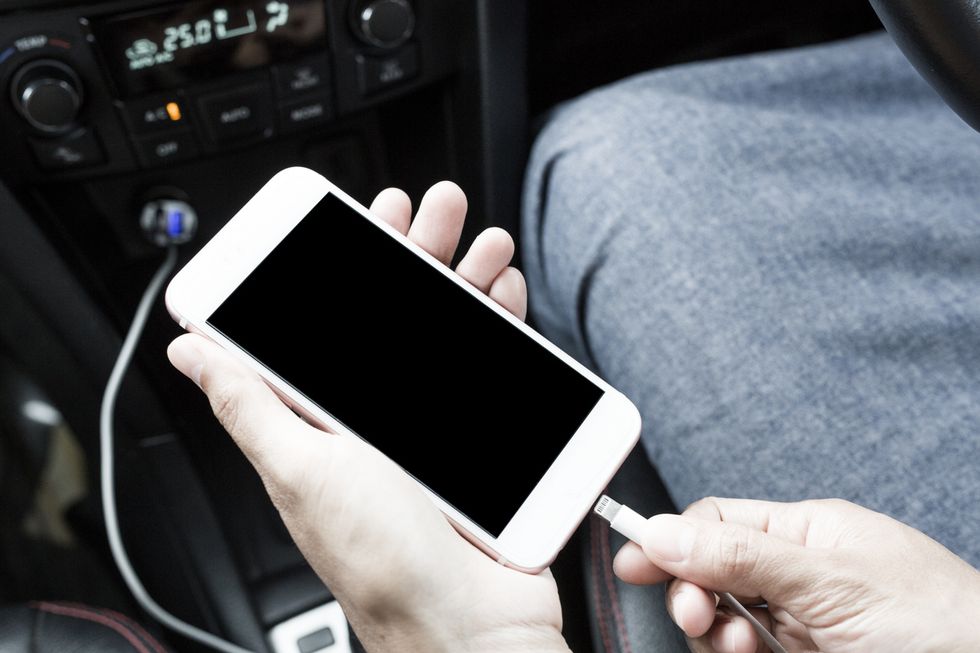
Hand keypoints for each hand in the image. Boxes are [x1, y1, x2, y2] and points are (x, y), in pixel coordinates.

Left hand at [168, 183, 568, 652]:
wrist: (469, 624)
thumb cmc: (382, 562)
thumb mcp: (304, 470)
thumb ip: (253, 405)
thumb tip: (195, 352)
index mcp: (324, 421)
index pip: (328, 323)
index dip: (344, 264)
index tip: (363, 218)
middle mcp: (377, 419)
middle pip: (396, 314)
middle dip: (416, 253)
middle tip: (434, 211)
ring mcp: (432, 428)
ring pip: (450, 331)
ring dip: (466, 278)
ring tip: (482, 242)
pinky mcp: (483, 442)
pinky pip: (496, 369)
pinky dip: (502, 325)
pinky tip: (506, 297)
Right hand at [614, 497, 979, 652]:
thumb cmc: (941, 623)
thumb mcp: (830, 580)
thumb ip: (742, 554)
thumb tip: (663, 530)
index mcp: (807, 533)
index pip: (719, 522)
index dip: (672, 539)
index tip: (634, 563)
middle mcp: (799, 575)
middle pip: (712, 575)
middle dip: (694, 594)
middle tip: (698, 617)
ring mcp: (802, 624)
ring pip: (723, 623)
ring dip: (715, 635)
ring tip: (735, 648)